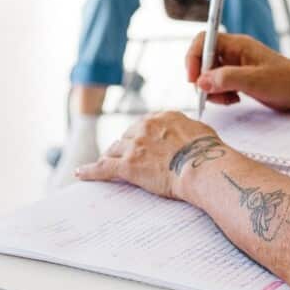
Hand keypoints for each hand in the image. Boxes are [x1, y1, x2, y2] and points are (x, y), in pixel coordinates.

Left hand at [76, 111, 223, 198]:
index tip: (140, 142)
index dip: (141, 136)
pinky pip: (102, 167)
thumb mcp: (200, 130)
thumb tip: (187, 133)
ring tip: (109, 165)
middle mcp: (146, 126)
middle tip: (129, 158)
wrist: (203, 166)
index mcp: (163, 116)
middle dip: (126, 147)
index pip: (144, 124)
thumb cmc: (208, 152)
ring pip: (114, 150)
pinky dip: (90, 170)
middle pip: (126, 136)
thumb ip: (186, 128)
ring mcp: (134, 145)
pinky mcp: (127, 165)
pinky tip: (81, 173)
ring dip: (112, 157)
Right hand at [187, 32, 289, 110]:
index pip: (203, 40)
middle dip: (203, 79)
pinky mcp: (239, 78)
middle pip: (203, 59)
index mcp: (237, 45)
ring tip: (229, 99)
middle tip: (214, 96)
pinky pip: (219, 84)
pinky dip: (221, 94)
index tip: (193, 80)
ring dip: (212, 90)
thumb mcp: (257, 81)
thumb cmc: (287, 81)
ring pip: (209, 74)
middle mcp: (234, 52)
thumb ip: (228, 79)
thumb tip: (200, 82)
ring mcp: (236, 65)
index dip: (193, 58)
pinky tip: (235, 100)